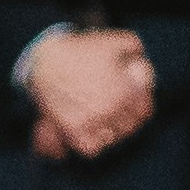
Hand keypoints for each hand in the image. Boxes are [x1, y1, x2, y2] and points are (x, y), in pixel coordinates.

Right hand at [25, 27, 155, 162]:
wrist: (45, 60)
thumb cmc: (80, 50)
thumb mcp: (113, 40)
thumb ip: (134, 48)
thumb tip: (141, 61)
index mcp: (124, 91)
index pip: (144, 111)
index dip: (141, 107)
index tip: (135, 104)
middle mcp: (110, 109)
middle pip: (129, 127)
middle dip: (126, 119)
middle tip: (119, 113)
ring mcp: (91, 122)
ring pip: (111, 138)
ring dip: (111, 132)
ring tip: (106, 124)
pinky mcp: (72, 130)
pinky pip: (91, 148)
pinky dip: (94, 144)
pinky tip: (93, 135)